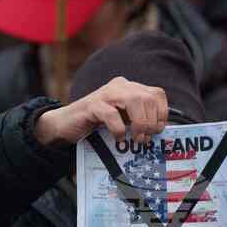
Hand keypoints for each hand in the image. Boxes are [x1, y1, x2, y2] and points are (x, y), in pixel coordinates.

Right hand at [34, 76, 168, 146]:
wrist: (65, 125)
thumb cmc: (96, 125)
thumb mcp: (123, 120)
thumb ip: (139, 120)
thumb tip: (159, 130)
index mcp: (129, 88)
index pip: (156, 94)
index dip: (162, 113)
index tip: (157, 130)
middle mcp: (119, 87)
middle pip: (147, 98)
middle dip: (151, 121)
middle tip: (144, 138)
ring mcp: (105, 95)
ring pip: (134, 101)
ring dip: (140, 123)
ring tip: (136, 139)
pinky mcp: (92, 106)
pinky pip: (111, 114)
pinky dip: (118, 128)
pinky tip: (117, 137)